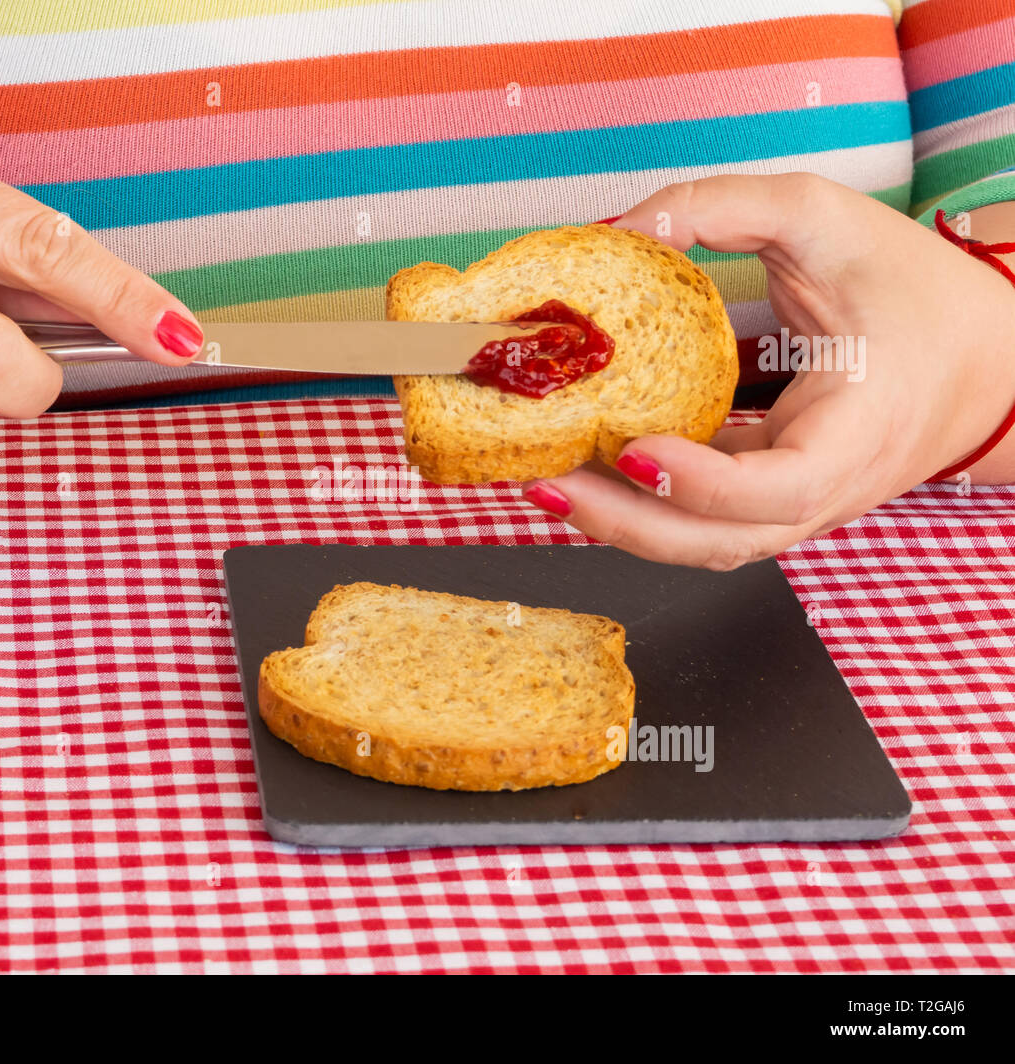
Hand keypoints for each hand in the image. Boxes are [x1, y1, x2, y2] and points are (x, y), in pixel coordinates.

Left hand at [523, 173, 1014, 568]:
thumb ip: (727, 206)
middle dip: (626, 524)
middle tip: (547, 484)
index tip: (636, 450)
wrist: (983, 361)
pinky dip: (641, 507)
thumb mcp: (827, 219)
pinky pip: (701, 521)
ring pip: (703, 544)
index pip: (784, 489)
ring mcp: (796, 508)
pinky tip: (585, 475)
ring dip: (622, 525)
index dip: (705, 484)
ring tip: (545, 486)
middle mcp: (826, 490)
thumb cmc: (914, 293)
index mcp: (859, 432)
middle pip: (721, 542)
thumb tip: (622, 229)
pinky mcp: (770, 501)